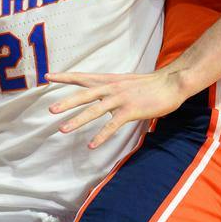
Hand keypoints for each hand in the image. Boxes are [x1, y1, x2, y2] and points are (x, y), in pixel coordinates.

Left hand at [48, 68, 191, 148]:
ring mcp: (121, 99)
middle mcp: (112, 87)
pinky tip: (92, 145)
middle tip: (50, 110)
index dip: (65, 76)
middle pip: (84, 95)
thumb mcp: (126, 82)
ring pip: (94, 110)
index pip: (83, 77)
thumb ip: (112, 89)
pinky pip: (112, 125)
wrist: (172, 83)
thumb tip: (102, 97)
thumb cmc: (150, 85)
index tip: (48, 76)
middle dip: (66, 103)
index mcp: (109, 80)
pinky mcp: (131, 110)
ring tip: (62, 129)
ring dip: (77, 120)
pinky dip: (101, 135)